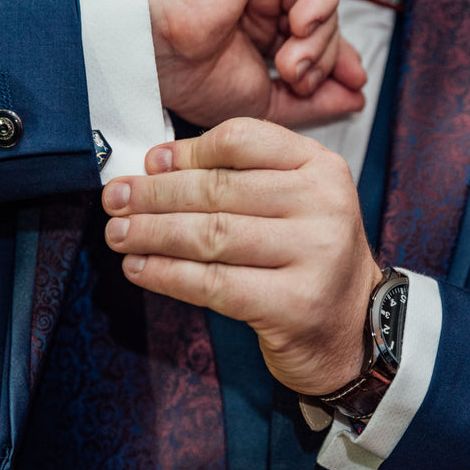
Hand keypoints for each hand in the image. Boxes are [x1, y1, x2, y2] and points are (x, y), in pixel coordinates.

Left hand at [101, 117, 381, 394]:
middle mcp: (324, 204)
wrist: (355, 329)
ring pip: (211, 235)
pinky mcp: (294, 304)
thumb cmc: (308, 258)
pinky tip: (139, 268)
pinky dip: (166, 274)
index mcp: (321, 167)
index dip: (187, 152)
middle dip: (156, 194)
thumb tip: (156, 165)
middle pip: (219, 189)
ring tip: (118, 233)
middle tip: (115, 199)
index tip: (149, 164)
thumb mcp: (291, 202)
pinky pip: (212, 283)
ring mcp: (314, 254)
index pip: (242, 140)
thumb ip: (237, 178)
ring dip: (152, 233)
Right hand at [143, 0, 366, 128]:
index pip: (315, 39)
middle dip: (326, 57)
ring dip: (320, 37)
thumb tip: (357, 98)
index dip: (338, 63)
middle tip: (300, 81)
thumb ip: (313, 100)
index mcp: (257, 28)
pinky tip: (301, 23)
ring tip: (291, 63)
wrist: (154, 50)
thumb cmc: (191, 78)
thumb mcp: (264, 101)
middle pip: (324, 21)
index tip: (354, 89)